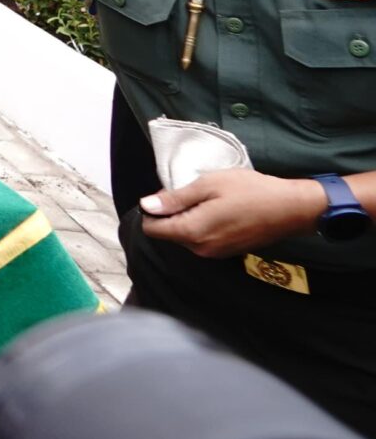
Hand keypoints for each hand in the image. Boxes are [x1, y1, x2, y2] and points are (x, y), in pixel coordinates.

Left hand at [140, 169, 325, 258]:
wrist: (292, 209)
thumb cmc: (250, 191)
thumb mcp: (208, 185)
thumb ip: (175, 199)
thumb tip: (146, 205)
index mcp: (192, 232)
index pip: (152, 229)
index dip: (153, 210)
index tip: (169, 194)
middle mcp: (201, 249)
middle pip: (169, 233)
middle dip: (172, 213)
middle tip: (195, 192)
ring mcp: (215, 253)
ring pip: (185, 237)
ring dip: (189, 219)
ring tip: (210, 200)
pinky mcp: (227, 252)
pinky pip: (203, 240)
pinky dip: (203, 225)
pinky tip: (221, 210)